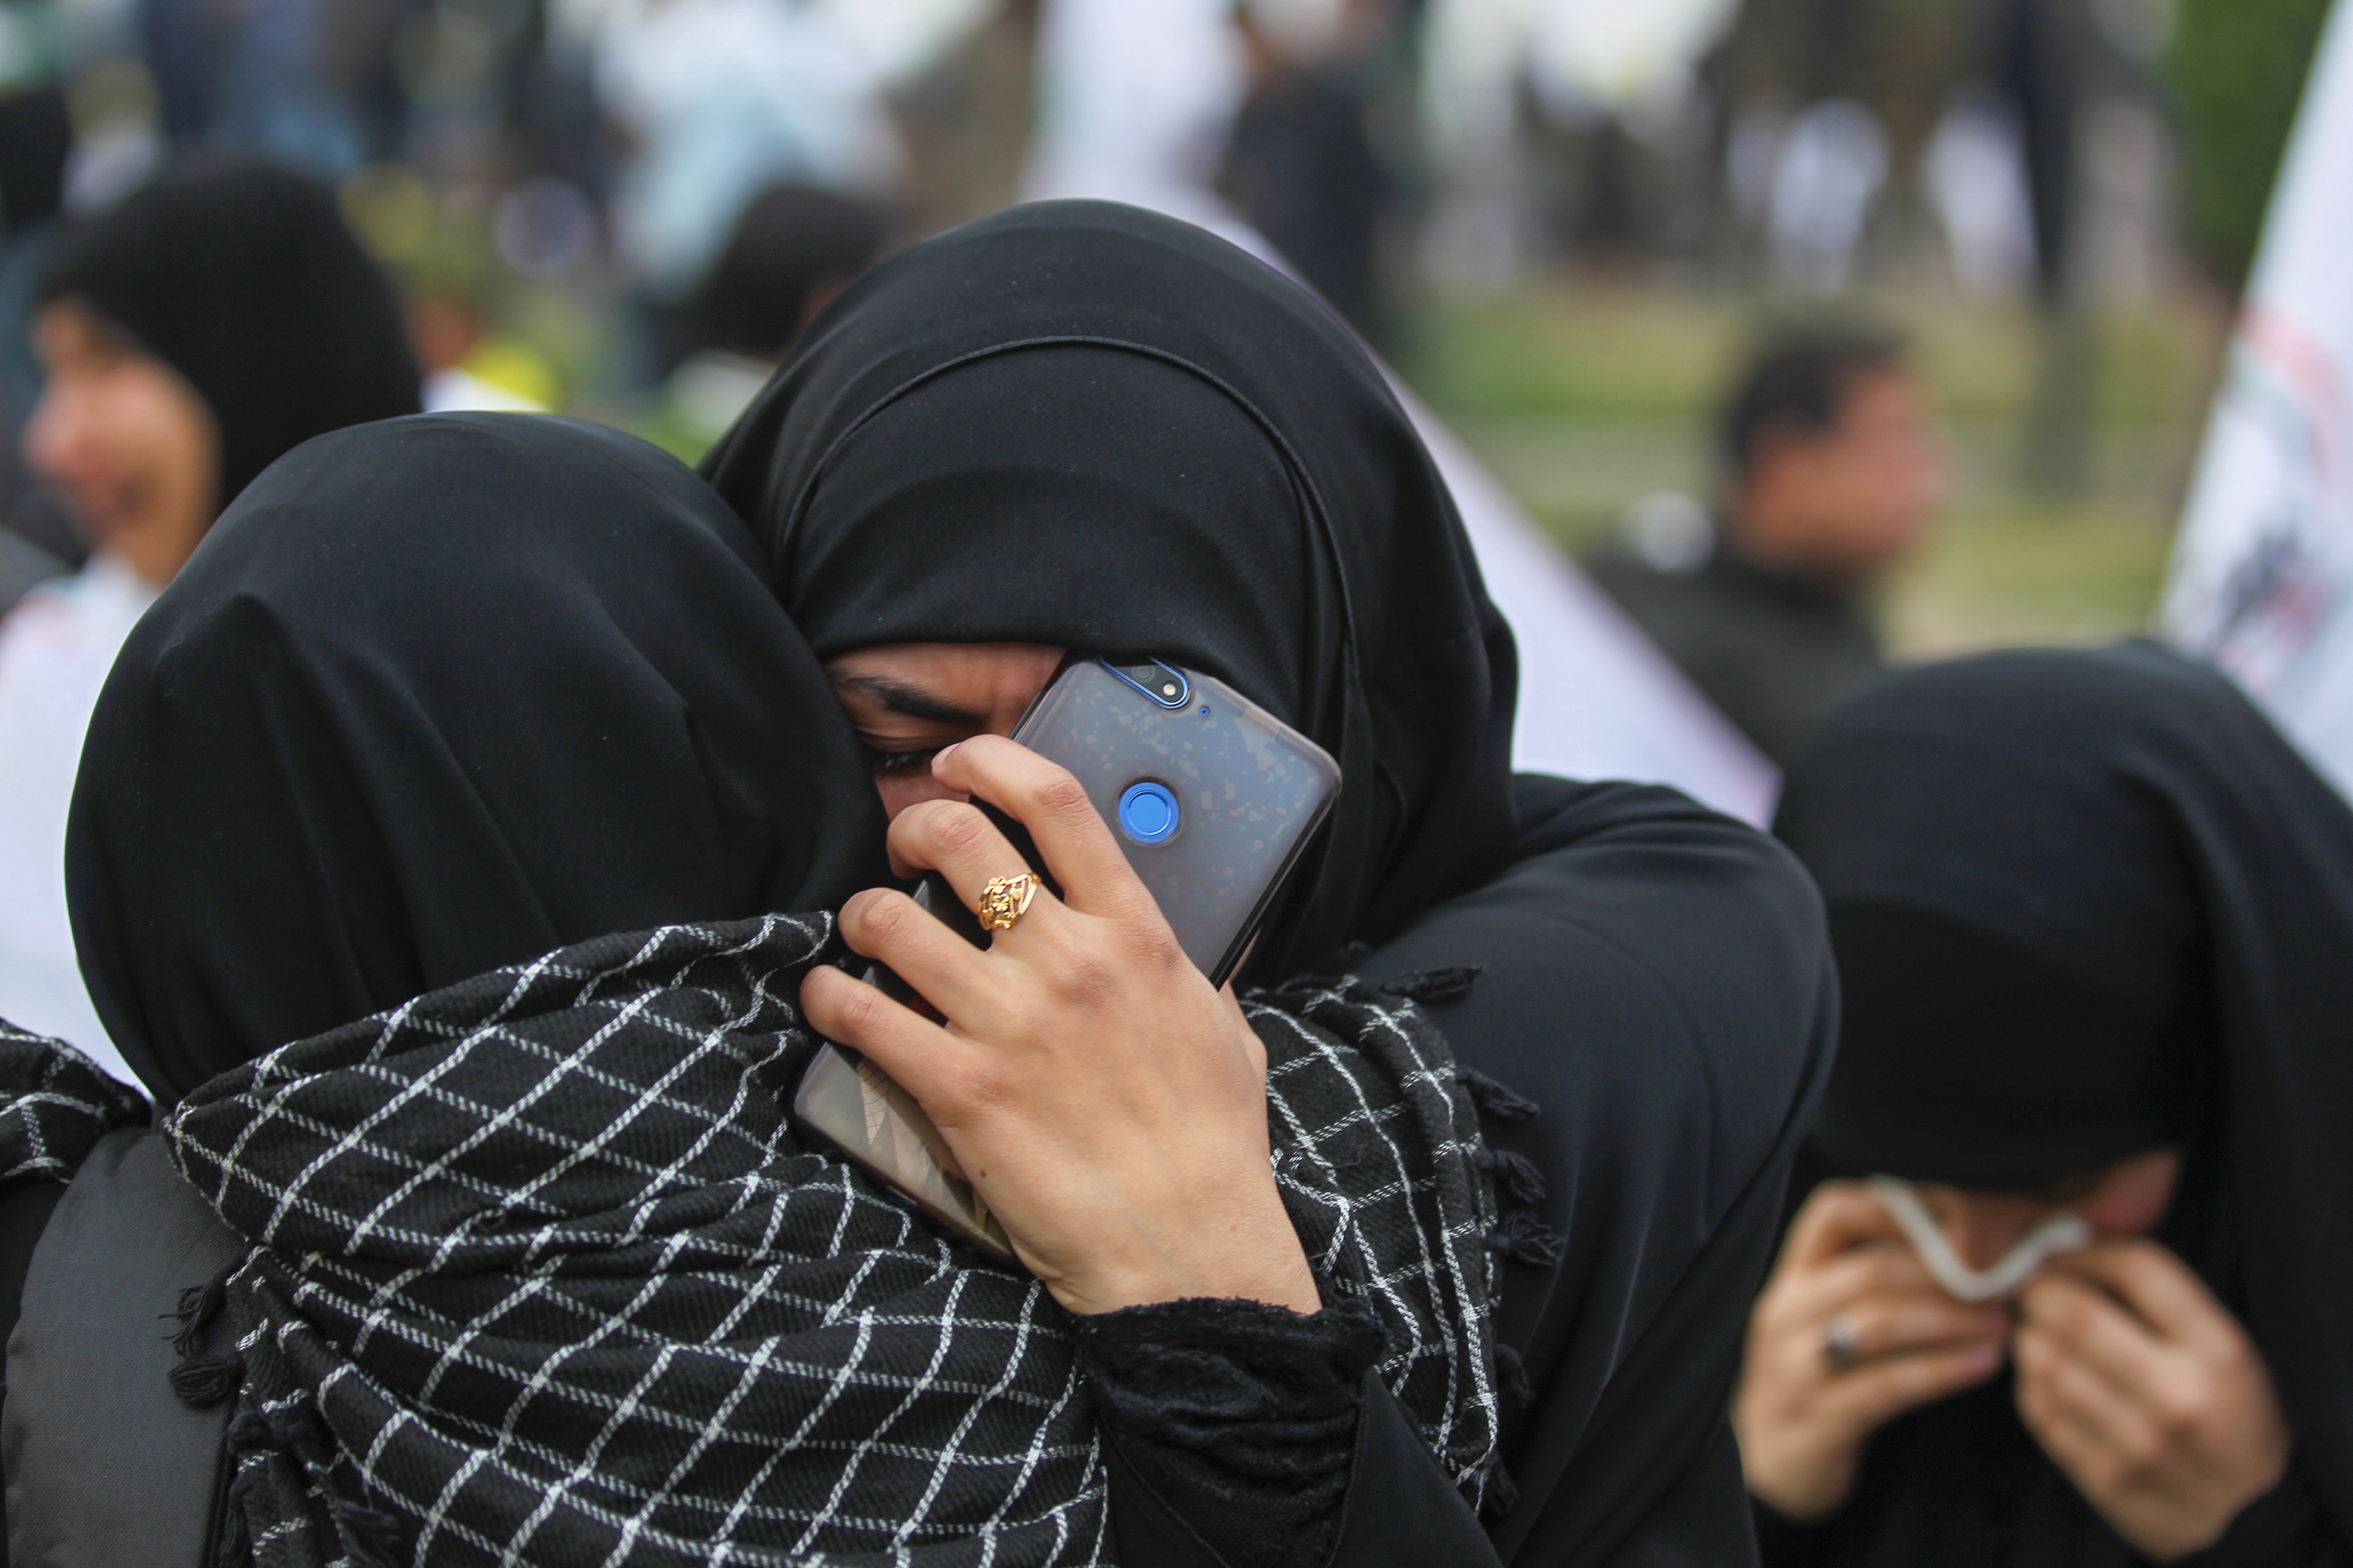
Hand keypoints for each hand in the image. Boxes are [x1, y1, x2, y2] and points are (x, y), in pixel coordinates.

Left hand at [799, 733, 1319, 1319]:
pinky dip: (827, 997)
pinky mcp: (960, 1088)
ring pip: (890, 918)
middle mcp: (1069, 961)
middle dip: (912, 827)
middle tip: (903, 849)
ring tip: (865, 933)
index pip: (1055, 804)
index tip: (960, 766)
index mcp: (1137, 937)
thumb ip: (1195, 979)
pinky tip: (827, 1000)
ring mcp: (1010, 1022)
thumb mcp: (1226, 1034)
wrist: (1190, 1249)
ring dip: (862, 915)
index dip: (991, 762)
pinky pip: (861, 1013)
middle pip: (959, 838)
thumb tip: (1181, 959)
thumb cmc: (1214, 1150)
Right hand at [1736, 1182, 2010, 1519]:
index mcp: (1793, 1278)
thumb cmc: (1823, 1378)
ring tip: (2004, 1325)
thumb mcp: (1832, 1318)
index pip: (1834, 1211)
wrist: (1773, 1462)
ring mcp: (1794, 1368)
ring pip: (1880, 1323)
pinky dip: (1942, 1369)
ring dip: (1954, 1320)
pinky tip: (1984, 1364)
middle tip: (2009, 1283)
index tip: (1965, 1221)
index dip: (1900, 1206)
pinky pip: (1886, 1385)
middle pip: (1872, 1268)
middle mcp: (1785, 1312)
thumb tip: (1968, 1238)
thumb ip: (1880, 1278)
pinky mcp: (1816, 1421)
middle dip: (1951, 1273)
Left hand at [2014, 1240, 2288, 1559]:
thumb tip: (2077, 1247)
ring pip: (2044, 1360)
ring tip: (2041, 1332)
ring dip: (2029, 1335)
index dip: (2091, 1250)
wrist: (2255, 1520)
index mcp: (2220, 1353)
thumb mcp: (2227, 1351)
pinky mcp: (2103, 1478)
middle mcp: (2179, 1396)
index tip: (2071, 1255)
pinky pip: (2039, 1410)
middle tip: (2039, 1290)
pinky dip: (2031, 1382)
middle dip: (2042, 1289)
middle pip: (2073, 1312)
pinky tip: (2048, 1377)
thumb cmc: (2232, 1417)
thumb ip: (2162, 1302)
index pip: (2139, 1267)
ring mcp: (2138, 1443)